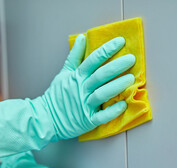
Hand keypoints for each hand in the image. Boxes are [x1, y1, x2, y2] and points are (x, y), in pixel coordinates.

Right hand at [0, 35, 134, 157]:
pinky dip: (112, 111)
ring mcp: (84, 105)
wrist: (45, 118)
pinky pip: (102, 116)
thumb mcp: (63, 73)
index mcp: (76, 77)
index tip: (120, 41)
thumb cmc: (57, 96)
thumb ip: (74, 56)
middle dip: (116, 66)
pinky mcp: (87, 120)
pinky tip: (124, 105)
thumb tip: (81, 38)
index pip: (93, 60)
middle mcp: (81, 89)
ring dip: (117, 86)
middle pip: (100, 75)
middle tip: (131, 59)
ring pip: (102, 94)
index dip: (107, 50)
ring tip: (131, 79)